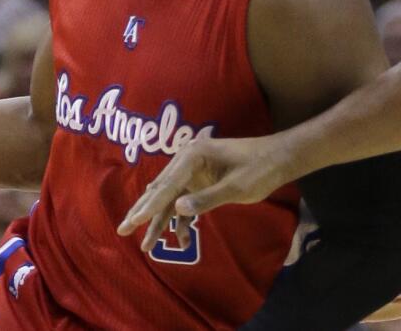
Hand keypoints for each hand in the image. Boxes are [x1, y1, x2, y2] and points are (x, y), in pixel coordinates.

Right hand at [117, 133, 290, 251]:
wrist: (278, 158)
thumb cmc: (260, 169)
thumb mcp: (236, 187)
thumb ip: (206, 199)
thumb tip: (177, 210)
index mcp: (193, 156)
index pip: (166, 185)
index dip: (149, 206)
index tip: (133, 222)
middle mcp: (187, 161)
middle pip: (160, 190)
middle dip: (142, 212)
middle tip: (122, 230)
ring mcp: (192, 171)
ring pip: (169, 198)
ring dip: (159, 221)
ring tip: (144, 244)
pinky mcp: (200, 180)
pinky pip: (183, 201)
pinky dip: (180, 219)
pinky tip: (178, 239)